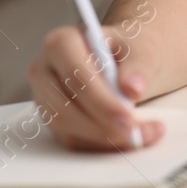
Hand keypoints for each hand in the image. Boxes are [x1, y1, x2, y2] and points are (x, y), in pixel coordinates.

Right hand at [27, 22, 165, 151]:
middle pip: (65, 107)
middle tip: (136, 134)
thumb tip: (133, 88)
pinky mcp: (53, 119)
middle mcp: (44, 70)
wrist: (128, 61)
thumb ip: (139, 66)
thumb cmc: (130, 51)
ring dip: (104, 139)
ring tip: (142, 136)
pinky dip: (102, 145)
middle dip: (102, 126)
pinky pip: (72, 140)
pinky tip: (130, 139)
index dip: (101, 101)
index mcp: (61, 42)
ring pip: (66, 128)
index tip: (128, 118)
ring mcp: (45, 97)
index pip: (75, 74)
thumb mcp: (142, 49)